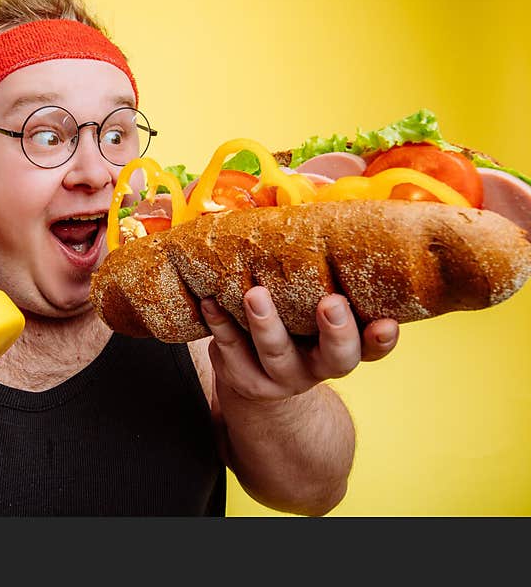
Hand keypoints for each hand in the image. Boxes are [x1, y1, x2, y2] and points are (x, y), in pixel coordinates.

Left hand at [199, 286, 398, 402]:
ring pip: (276, 354)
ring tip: (255, 294)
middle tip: (329, 302)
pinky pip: (231, 352)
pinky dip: (221, 325)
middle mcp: (319, 367)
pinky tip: (212, 302)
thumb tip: (317, 218)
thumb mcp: (312, 309)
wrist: (260, 379)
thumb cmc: (294, 325)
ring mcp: (282, 377)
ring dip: (266, 324)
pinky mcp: (246, 379)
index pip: (371, 348)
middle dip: (335, 331)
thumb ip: (320, 279)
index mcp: (345, 348)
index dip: (381, 340)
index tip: (386, 323)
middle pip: (336, 358)